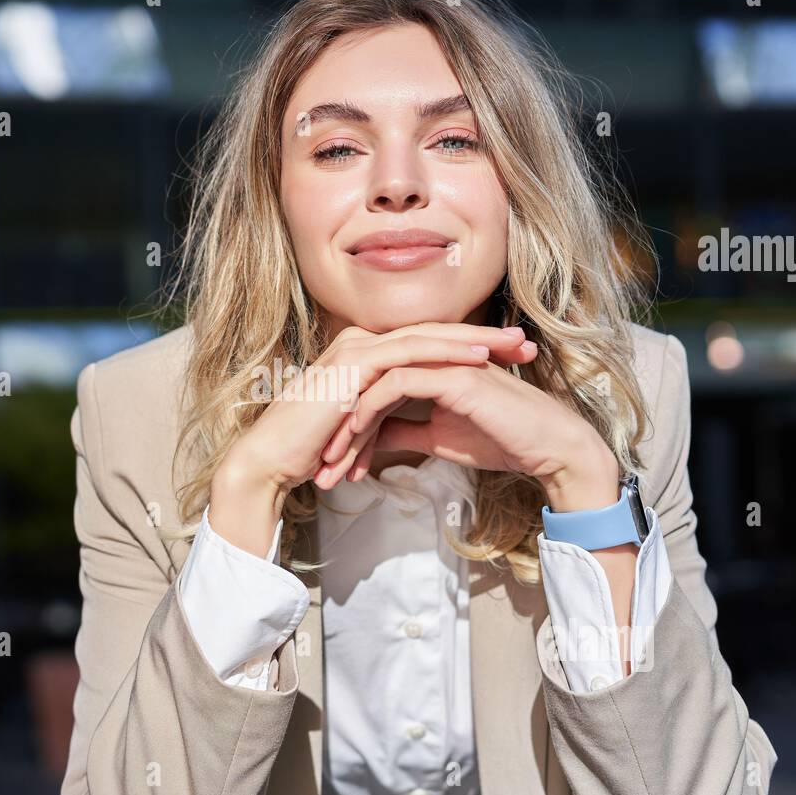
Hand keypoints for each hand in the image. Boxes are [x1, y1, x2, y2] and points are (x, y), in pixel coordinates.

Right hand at [209, 322, 532, 555]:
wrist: (270, 460)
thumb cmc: (309, 450)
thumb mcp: (357, 428)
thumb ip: (381, 416)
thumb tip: (404, 427)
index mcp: (365, 357)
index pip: (426, 347)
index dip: (470, 349)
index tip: (509, 359)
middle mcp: (362, 345)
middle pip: (434, 334)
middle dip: (483, 337)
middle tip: (525, 342)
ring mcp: (357, 350)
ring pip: (428, 337)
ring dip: (475, 339)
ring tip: (514, 345)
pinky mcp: (353, 365)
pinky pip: (410, 354)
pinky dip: (447, 353)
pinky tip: (479, 358)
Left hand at [315, 353, 620, 511]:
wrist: (546, 446)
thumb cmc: (501, 439)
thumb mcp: (438, 439)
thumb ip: (405, 430)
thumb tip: (374, 437)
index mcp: (427, 370)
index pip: (372, 390)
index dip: (347, 426)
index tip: (331, 463)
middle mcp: (431, 359)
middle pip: (366, 384)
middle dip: (337, 426)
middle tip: (320, 465)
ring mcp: (442, 361)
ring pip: (375, 381)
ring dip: (348, 423)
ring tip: (332, 459)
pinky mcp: (452, 372)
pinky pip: (397, 382)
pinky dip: (371, 407)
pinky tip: (356, 435)